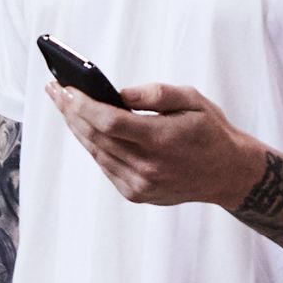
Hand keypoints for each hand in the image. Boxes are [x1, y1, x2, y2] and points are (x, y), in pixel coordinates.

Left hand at [50, 81, 262, 207]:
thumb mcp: (191, 99)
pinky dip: (93, 145)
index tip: (64, 87)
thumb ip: (155, 94)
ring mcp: (140, 185)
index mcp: (161, 140)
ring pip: (96, 152)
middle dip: (71, 111)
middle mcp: (147, 167)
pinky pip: (106, 166)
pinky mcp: (136, 194)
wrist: (228, 173)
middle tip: (54, 90)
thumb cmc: (210, 130)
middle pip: (96, 137)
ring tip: (64, 105)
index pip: (109, 122)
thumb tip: (118, 93)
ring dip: (77, 128)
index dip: (82, 105)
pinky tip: (85, 127)